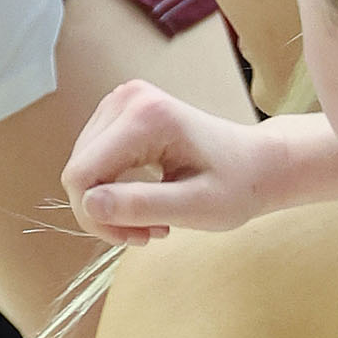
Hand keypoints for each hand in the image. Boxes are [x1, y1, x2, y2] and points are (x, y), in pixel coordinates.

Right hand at [62, 80, 280, 242]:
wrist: (258, 163)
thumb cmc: (238, 185)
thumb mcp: (196, 207)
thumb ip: (142, 206)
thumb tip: (89, 205)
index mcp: (146, 117)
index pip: (81, 174)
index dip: (95, 216)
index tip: (135, 237)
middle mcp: (127, 99)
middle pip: (78, 171)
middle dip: (104, 212)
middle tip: (147, 233)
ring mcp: (121, 101)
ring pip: (82, 168)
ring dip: (109, 204)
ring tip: (151, 219)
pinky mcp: (119, 112)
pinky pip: (93, 160)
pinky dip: (112, 189)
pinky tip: (144, 201)